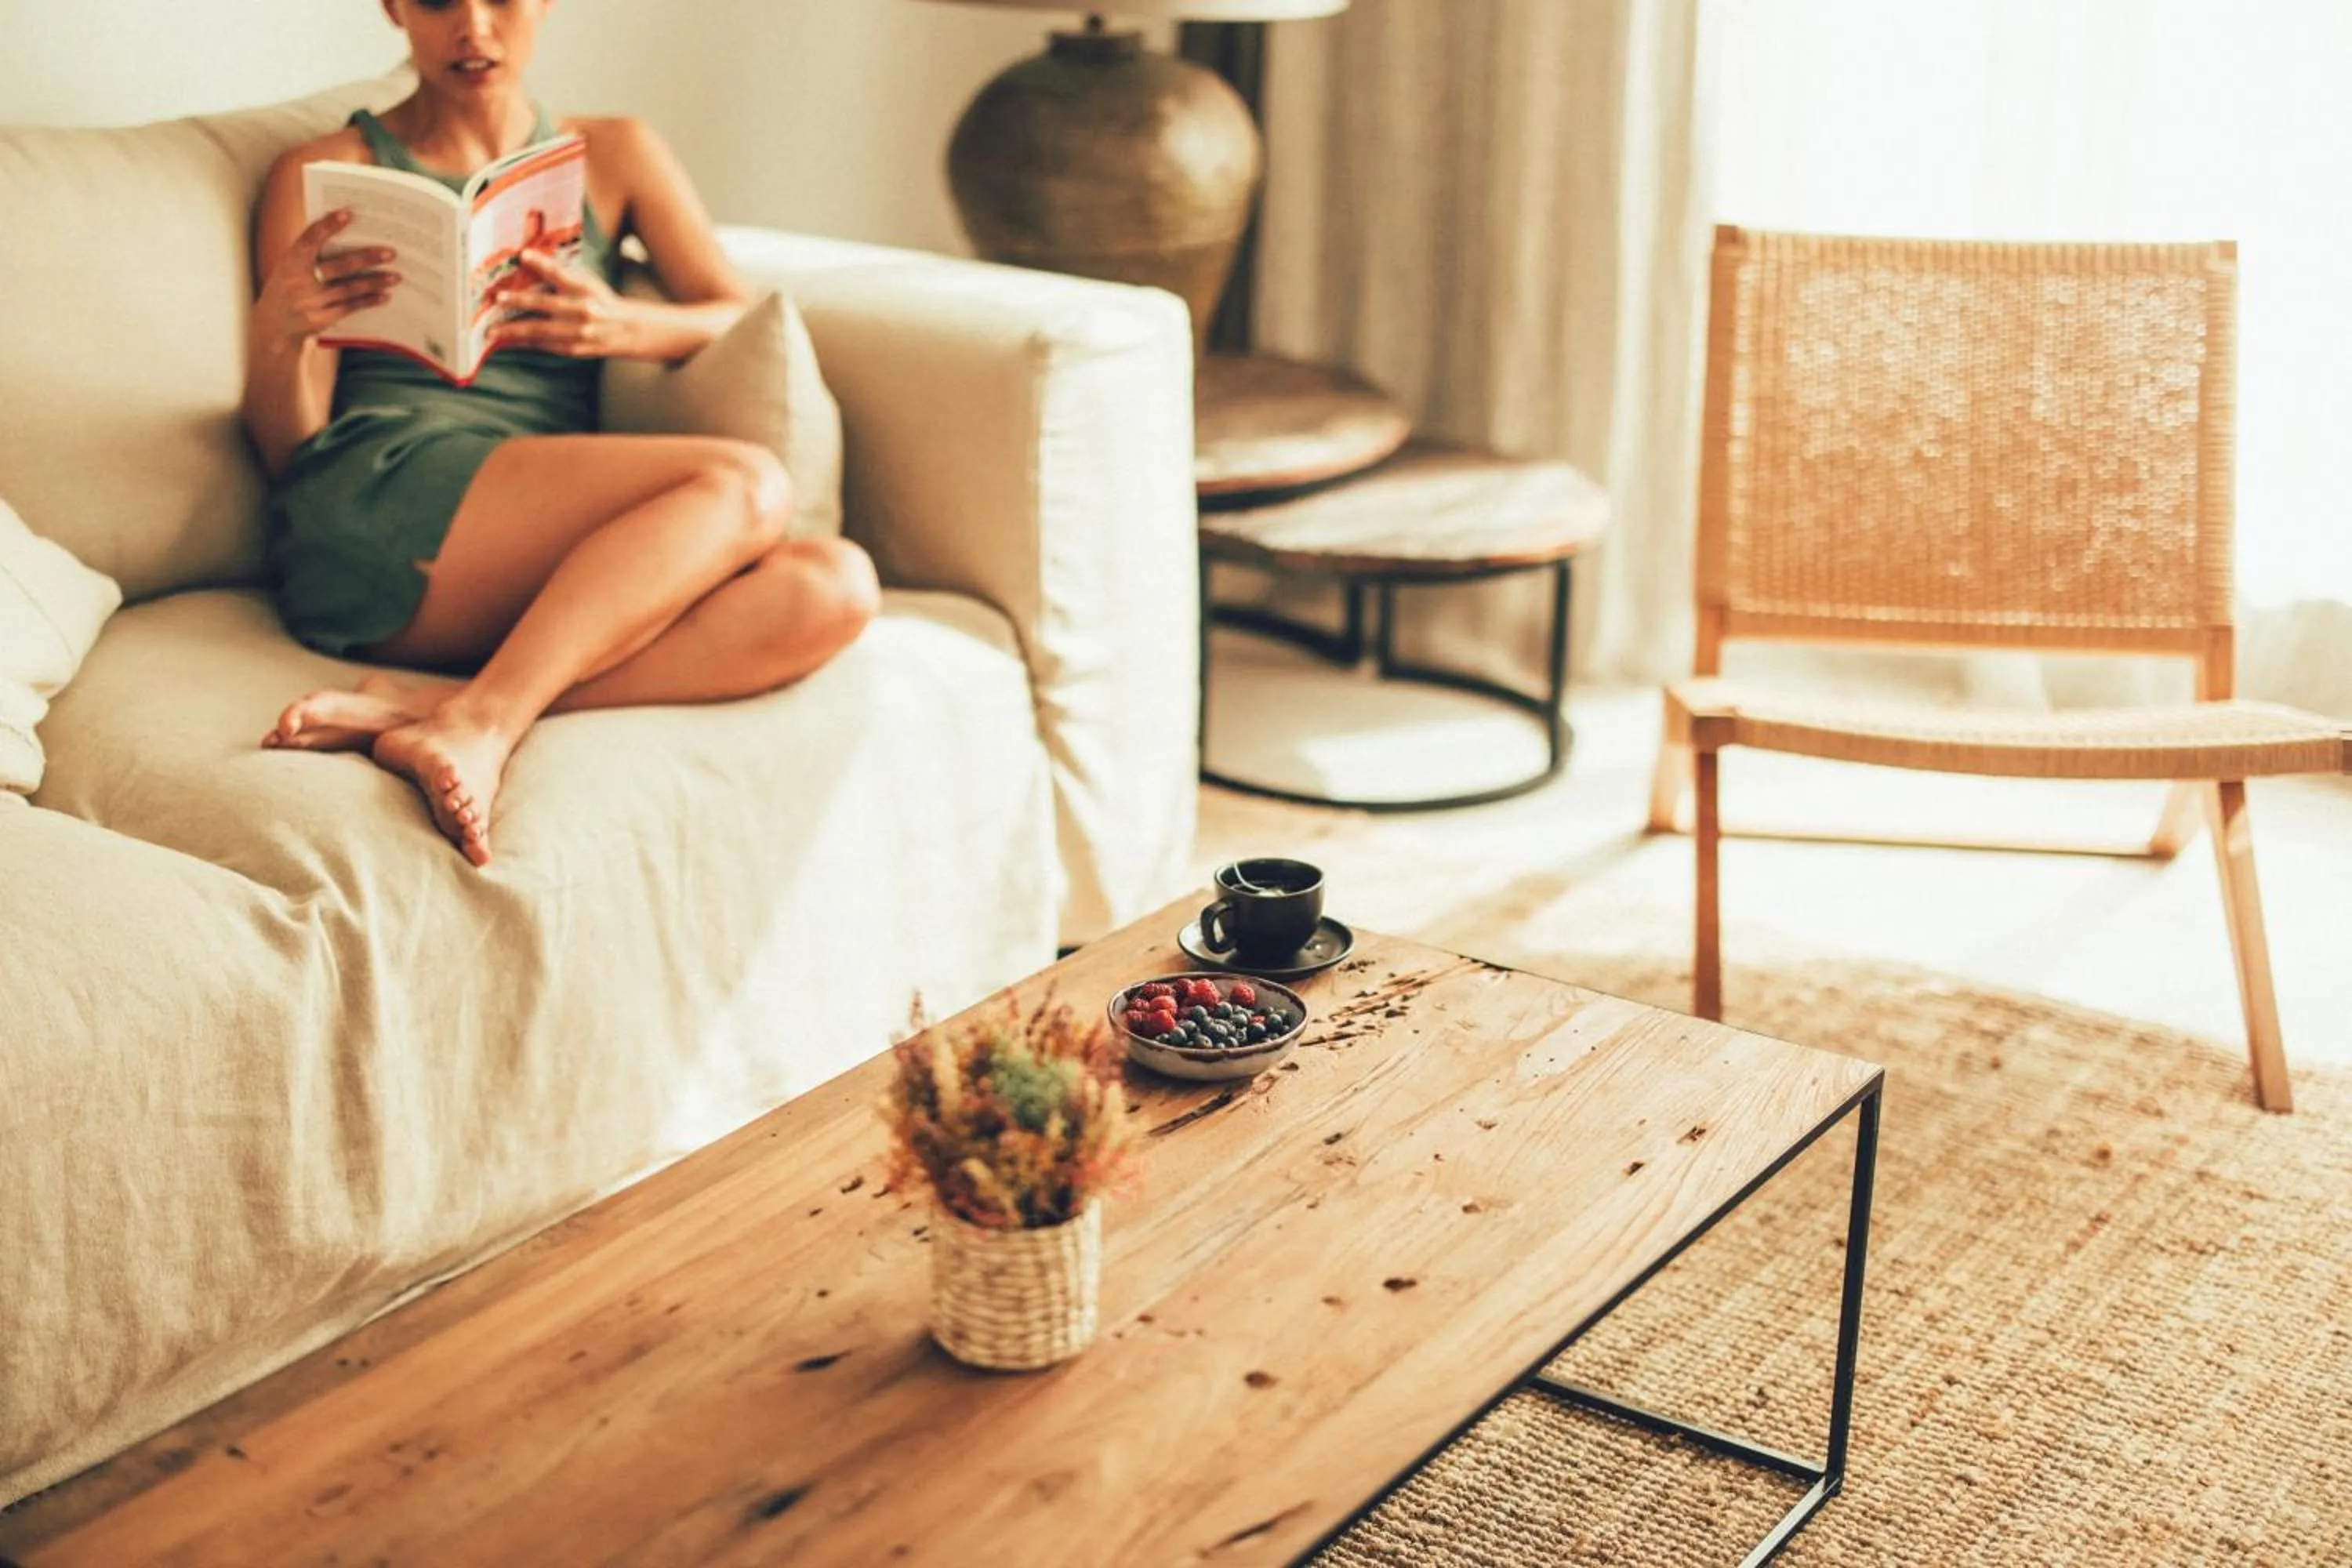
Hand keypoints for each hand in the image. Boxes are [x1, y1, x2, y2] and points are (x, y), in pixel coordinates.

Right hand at [258, 210, 398, 349]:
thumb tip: (351, 232)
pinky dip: (368, 301)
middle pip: (338, 266)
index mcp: (290, 261)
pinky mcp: (320, 319)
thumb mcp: (291, 266)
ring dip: (375, 282)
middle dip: (367, 258)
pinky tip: (385, 296)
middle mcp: (298, 280)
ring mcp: (310, 302)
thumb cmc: (290, 285)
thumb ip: (313, 251)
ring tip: (397, 276)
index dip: (328, 225)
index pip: (310, 239)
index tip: (349, 213)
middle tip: (392, 252)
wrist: (275, 324)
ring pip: (349, 288)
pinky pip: (350, 308)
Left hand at [489, 249, 641, 358]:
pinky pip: (543, 346)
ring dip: (514, 330)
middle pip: (546, 304)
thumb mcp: (589, 283)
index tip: (523, 255)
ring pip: (540, 331)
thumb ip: (564, 277)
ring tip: (492, 331)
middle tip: (498, 298)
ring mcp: (577, 332)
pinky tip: (507, 341)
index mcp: (585, 290)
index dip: (542, 263)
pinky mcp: (572, 349)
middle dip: (519, 300)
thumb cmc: (601, 301)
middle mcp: (581, 311)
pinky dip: (523, 343)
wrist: (626, 331)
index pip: (561, 274)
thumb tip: (530, 266)